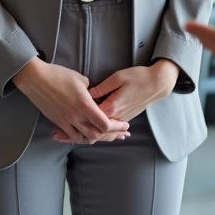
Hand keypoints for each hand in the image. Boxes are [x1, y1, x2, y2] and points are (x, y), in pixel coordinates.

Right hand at [13, 58, 130, 144]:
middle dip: (111, 134)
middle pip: (98, 134)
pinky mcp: (58, 122)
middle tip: (119, 133)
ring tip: (104, 134)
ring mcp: (67, 120)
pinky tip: (86, 135)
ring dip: (96, 138)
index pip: (105, 123)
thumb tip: (96, 96)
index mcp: (85, 104)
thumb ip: (92, 90)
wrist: (36, 79)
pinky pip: (72, 137)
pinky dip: (81, 138)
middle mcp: (77, 115)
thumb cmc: (59, 75)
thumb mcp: (81, 79)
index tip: (125, 125)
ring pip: (86, 138)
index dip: (117, 126)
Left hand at [50, 60, 177, 142]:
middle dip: (73, 134)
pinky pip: (107, 130)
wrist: (158, 83)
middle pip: (92, 130)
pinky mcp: (124, 117)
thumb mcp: (117, 78)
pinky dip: (96, 134)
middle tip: (56, 136)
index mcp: (112, 107)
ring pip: (100, 133)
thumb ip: (101, 88)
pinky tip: (88, 134)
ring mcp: (120, 119)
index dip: (74, 119)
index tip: (59, 118)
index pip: (89, 118)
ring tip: (66, 137)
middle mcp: (115, 117)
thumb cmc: (138, 77)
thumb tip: (87, 93)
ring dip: (82, 136)